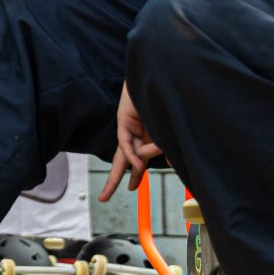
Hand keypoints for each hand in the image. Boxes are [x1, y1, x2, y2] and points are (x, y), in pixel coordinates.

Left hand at [98, 85, 166, 202]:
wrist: (162, 76)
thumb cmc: (170, 100)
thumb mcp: (171, 130)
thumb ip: (168, 147)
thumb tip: (168, 163)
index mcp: (146, 136)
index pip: (138, 160)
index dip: (135, 174)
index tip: (132, 188)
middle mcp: (135, 134)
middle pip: (122, 161)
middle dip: (113, 181)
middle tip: (103, 198)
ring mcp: (129, 127)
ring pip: (129, 153)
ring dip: (143, 159)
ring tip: (156, 148)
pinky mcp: (124, 120)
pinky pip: (126, 142)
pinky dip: (132, 155)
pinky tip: (137, 165)